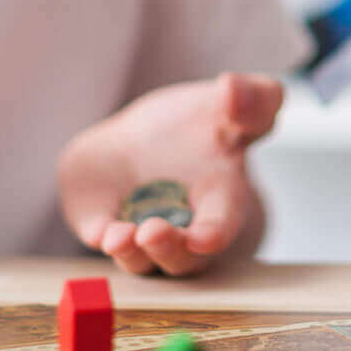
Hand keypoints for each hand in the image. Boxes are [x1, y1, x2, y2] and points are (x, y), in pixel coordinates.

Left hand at [58, 72, 284, 276]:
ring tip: (121, 238)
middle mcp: (182, 229)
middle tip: (153, 232)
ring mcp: (139, 232)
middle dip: (170, 249)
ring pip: (140, 261)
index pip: (221, 225)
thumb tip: (235, 89)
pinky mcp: (100, 223)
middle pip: (181, 258)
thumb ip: (251, 99)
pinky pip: (99, 237)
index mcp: (220, 201)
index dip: (214, 234)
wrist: (142, 138)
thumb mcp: (228, 106)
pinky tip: (99, 231)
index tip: (206, 238)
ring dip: (132, 253)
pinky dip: (99, 237)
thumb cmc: (194, 128)